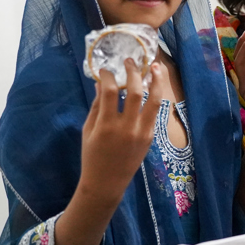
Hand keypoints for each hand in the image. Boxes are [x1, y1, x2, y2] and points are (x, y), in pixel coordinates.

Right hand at [78, 59, 164, 208]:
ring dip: (156, 81)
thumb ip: (96, 106)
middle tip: (130, 61)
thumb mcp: (88, 130)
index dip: (108, 76)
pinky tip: (154, 87)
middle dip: (133, 72)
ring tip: (156, 66)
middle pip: (135, 92)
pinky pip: (155, 113)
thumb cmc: (92, 156)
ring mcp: (141, 132)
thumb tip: (101, 84)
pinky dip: (155, 98)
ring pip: (154, 101)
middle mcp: (126, 127)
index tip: (106, 70)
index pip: (109, 92)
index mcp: (106, 126)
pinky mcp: (150, 137)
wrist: (106, 183)